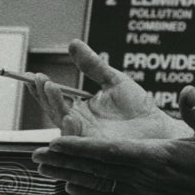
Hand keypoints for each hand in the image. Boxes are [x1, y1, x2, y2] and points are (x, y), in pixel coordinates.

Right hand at [26, 39, 189, 139]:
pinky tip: (70, 116)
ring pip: (62, 126)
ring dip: (54, 108)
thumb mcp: (114, 81)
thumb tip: (73, 43)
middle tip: (40, 79)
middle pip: (53, 112)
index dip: (42, 87)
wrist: (161, 128)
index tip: (34, 74)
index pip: (55, 99)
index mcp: (80, 111)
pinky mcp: (97, 151)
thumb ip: (93, 65)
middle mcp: (79, 127)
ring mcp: (86, 140)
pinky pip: (79, 143)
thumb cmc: (140, 108)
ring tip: (51, 89)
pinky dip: (71, 131)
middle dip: (44, 95)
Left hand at [32, 86, 194, 194]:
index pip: (110, 154)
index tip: (55, 143)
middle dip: (65, 162)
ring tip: (45, 171)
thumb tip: (188, 90)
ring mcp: (145, 194)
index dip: (80, 148)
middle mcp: (146, 180)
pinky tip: (73, 189)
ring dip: (70, 177)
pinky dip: (89, 192)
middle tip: (34, 157)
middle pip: (96, 170)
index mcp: (158, 160)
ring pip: (99, 185)